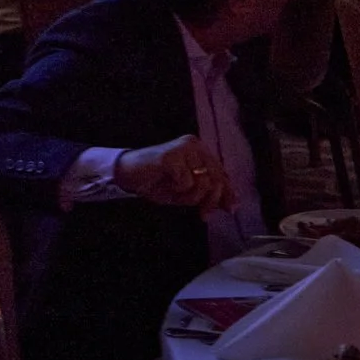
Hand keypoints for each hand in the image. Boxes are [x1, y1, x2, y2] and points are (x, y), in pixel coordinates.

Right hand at [116, 135, 234, 210]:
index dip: (228, 194)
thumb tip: (232, 205)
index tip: (229, 210)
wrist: (127, 175)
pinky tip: (167, 185)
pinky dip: (177, 190)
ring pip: (202, 183)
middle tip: (203, 215)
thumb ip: (208, 193)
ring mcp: (183, 148)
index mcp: (200, 151)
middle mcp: (194, 145)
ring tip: (176, 195)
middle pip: (216, 179)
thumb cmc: (156, 182)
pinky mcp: (171, 155)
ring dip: (190, 197)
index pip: (222, 174)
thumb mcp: (187, 191)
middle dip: (211, 201)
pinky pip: (185, 182)